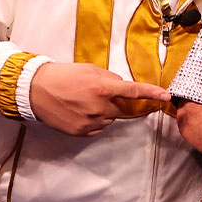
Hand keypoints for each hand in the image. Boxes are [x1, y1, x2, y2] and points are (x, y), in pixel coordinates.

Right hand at [30, 62, 170, 135]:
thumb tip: (122, 87)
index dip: (152, 93)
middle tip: (92, 92)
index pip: (133, 92)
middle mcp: (100, 107)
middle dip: (112, 101)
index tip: (167, 96)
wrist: (35, 90)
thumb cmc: (62, 76)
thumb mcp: (89, 69)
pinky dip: (92, 121)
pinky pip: (97, 127)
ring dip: (102, 111)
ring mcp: (91, 122)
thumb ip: (110, 78)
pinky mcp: (82, 132)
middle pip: (120, 108)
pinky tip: (77, 111)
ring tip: (80, 101)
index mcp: (103, 88)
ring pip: (109, 118)